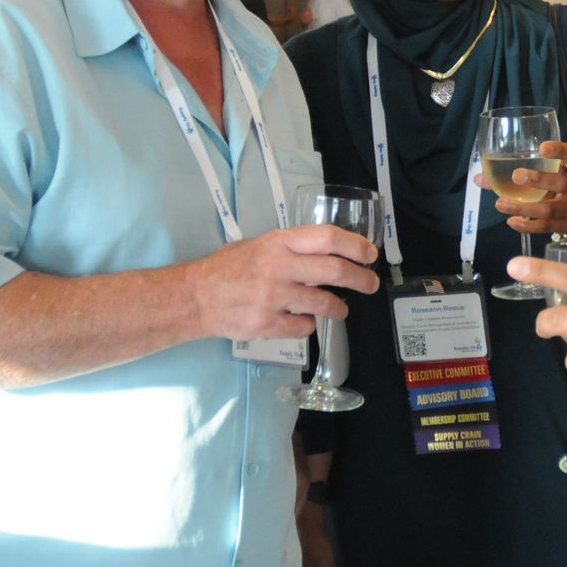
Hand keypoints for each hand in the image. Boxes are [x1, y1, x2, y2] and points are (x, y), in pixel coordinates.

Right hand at [186, 225, 378, 342]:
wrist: (195, 297)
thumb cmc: (227, 268)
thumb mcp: (258, 244)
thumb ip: (290, 248)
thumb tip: (327, 254)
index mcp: (278, 242)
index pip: (327, 238)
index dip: (355, 245)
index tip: (370, 254)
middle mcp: (279, 266)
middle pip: (335, 271)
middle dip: (361, 279)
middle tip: (370, 284)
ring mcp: (273, 297)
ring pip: (324, 303)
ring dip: (339, 308)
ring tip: (340, 310)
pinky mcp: (267, 324)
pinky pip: (304, 327)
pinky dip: (309, 326)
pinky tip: (304, 321)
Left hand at [476, 140, 566, 238]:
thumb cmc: (561, 190)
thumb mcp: (550, 177)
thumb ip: (518, 173)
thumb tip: (479, 177)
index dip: (560, 150)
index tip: (542, 147)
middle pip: (561, 183)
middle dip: (539, 179)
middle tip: (516, 175)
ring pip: (550, 209)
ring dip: (523, 207)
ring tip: (500, 203)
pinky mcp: (566, 227)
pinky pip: (546, 227)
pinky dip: (527, 225)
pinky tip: (511, 221)